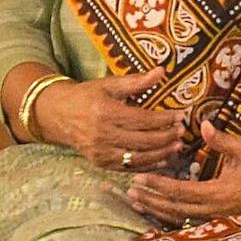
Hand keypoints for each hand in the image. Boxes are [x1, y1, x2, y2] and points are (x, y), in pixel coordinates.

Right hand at [31, 68, 185, 172]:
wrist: (58, 114)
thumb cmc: (86, 96)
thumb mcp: (109, 85)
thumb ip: (136, 82)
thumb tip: (161, 72)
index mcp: (106, 113)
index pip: (142, 119)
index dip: (164, 119)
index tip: (180, 115)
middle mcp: (103, 135)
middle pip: (143, 140)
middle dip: (166, 137)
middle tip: (181, 131)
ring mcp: (101, 153)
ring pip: (138, 158)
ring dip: (161, 154)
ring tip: (177, 146)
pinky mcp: (100, 163)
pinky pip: (129, 168)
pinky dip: (147, 165)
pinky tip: (162, 160)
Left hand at [125, 120, 240, 227]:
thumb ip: (222, 140)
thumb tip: (203, 125)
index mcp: (219, 193)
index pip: (181, 191)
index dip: (159, 185)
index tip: (140, 178)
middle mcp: (215, 208)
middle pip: (175, 208)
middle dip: (151, 200)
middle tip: (130, 191)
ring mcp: (215, 215)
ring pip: (179, 216)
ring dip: (156, 209)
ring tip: (136, 201)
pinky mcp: (216, 215)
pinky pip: (188, 217)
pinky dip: (169, 213)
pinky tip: (156, 208)